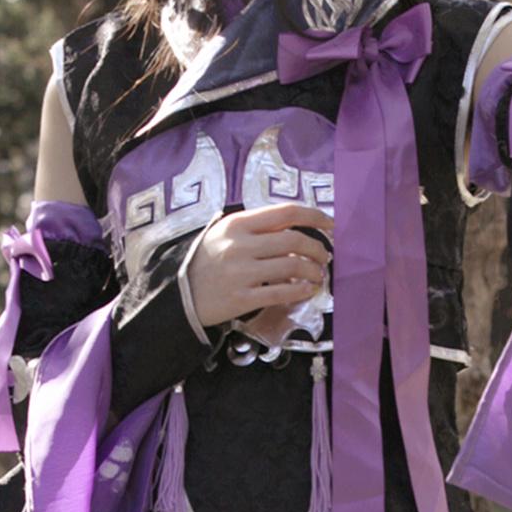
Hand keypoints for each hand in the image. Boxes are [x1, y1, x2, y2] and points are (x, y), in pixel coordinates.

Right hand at [188, 204, 333, 327]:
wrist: (180, 294)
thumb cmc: (207, 261)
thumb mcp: (224, 233)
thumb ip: (255, 227)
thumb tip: (295, 226)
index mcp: (238, 224)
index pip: (285, 212)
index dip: (314, 216)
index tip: (331, 224)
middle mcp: (240, 245)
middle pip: (294, 240)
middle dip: (318, 248)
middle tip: (326, 255)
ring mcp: (241, 273)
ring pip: (292, 266)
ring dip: (313, 270)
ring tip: (318, 274)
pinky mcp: (242, 298)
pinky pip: (281, 292)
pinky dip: (301, 290)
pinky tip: (308, 290)